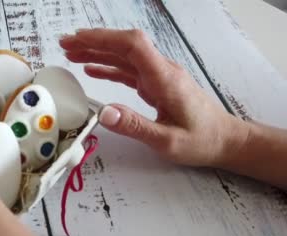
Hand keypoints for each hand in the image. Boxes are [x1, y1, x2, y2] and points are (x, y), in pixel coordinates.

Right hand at [60, 29, 247, 166]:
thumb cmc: (202, 140)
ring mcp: (159, 76)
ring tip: (71, 53)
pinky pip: (128, 70)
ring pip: (124, 56)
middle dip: (94, 41)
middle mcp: (161, 71)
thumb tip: (104, 113)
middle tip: (65, 43)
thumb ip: (135, 126)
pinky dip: (108, 67)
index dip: (104, 38)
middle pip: (124, 46)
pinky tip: (91, 69)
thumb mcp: (167, 141)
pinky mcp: (157, 84)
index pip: (133, 46)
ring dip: (98, 51)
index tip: (79, 38)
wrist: (226, 140)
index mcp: (164, 78)